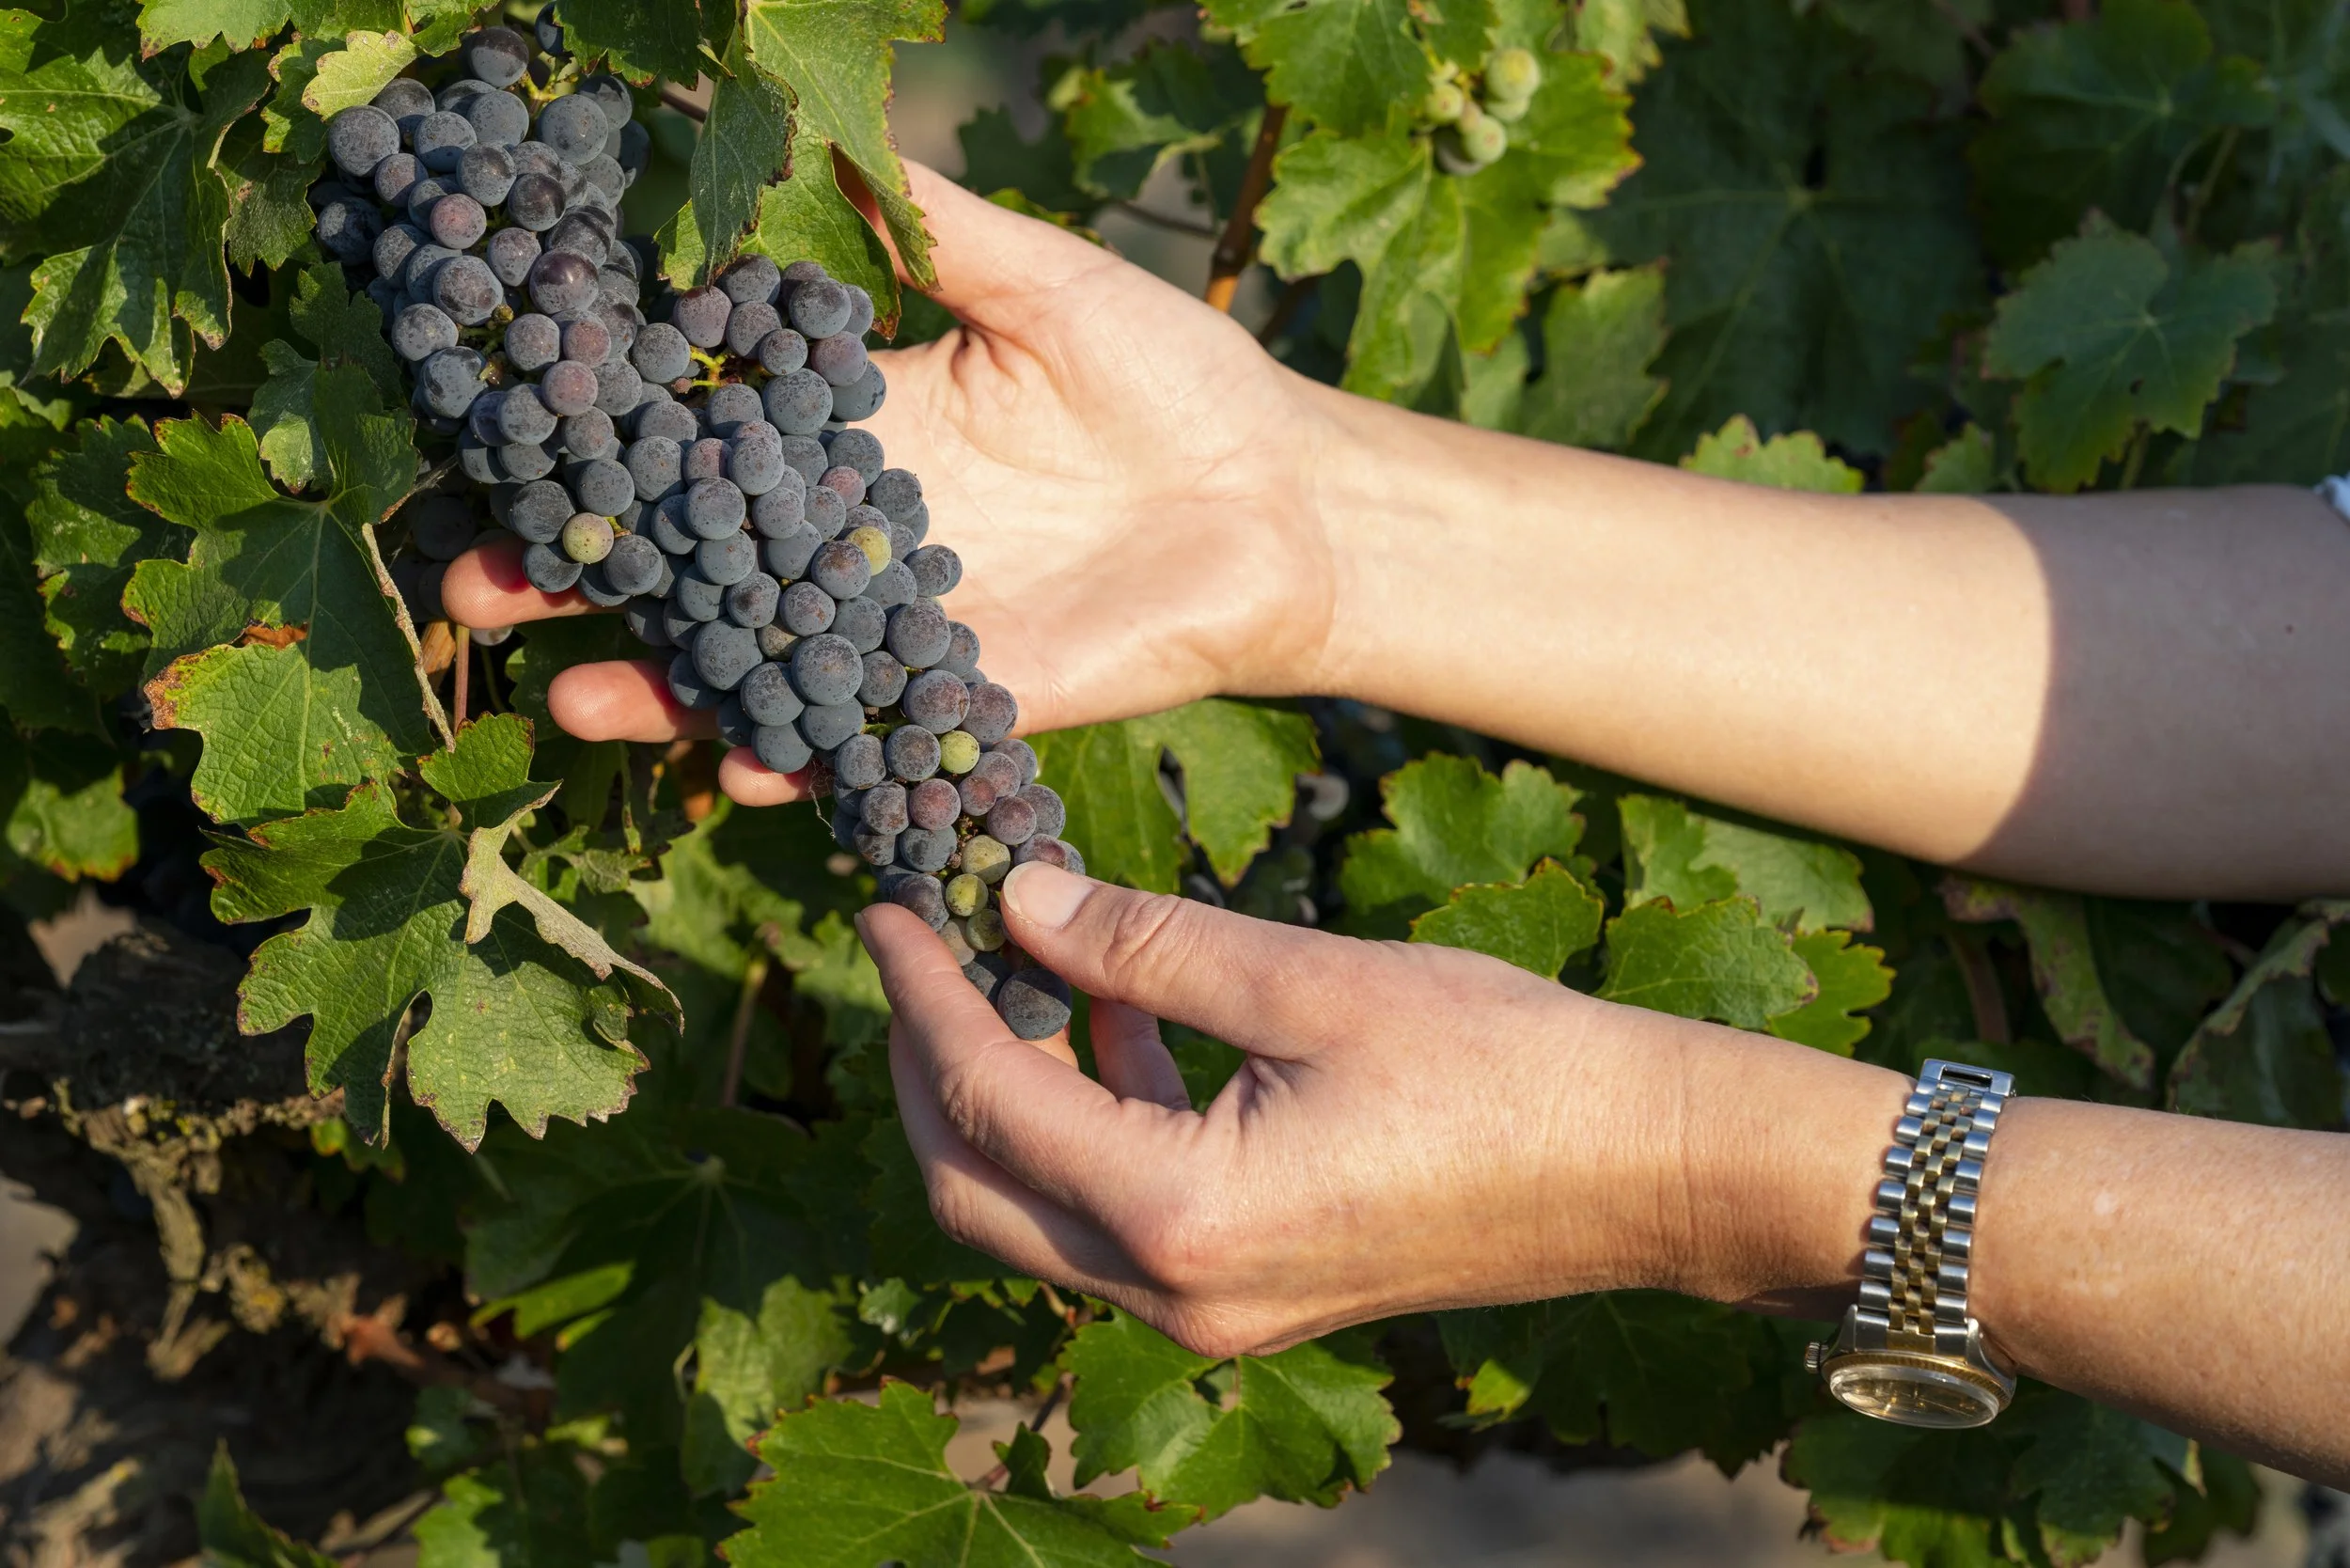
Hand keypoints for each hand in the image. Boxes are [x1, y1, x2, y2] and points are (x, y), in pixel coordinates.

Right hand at [441, 165, 1338, 804]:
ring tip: (579, 704)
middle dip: (583, 582)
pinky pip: (871, 741)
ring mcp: (903, 629)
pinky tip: (748, 770)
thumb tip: (817, 126)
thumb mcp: (1043, 285)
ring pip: (757, 669)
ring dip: (664, 693)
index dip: (600, 441)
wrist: (1284, 496)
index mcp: (853, 428)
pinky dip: (810, 763)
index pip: (695, 437)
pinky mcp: (971, 700)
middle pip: (690, 566)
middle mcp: (853, 538)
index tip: (497, 434)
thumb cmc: (1172, 376)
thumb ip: (930, 226)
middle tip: (476, 590)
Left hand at [859, 862, 1714, 1356]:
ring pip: (1038, 1211)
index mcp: (1180, 1216)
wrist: (1645, 1168)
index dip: (924, 992)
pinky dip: (1088, 1125)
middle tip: (920, 945)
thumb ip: (1147, 944)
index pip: (986, 1099)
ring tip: (1003, 965)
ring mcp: (1214, 1313)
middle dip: (928, 1063)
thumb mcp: (1310, 979)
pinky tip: (1111, 1025)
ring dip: (1003, 1094)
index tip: (892, 904)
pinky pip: (1118, 1220)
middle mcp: (1176, 1294)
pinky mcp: (1253, 1294)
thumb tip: (1019, 897)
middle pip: (976, 1187)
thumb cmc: (1502, 1064)